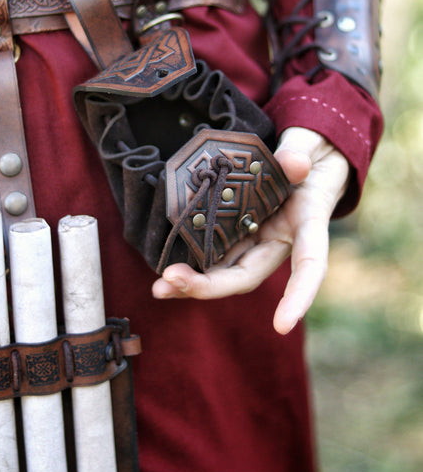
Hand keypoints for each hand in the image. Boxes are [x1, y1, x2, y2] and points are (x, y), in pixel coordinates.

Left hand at [152, 127, 349, 333]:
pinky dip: (190, 261)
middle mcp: (278, 240)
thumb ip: (301, 152)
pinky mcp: (235, 230)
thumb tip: (294, 163)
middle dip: (211, 286)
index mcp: (307, 223)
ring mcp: (254, 237)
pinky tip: (164, 266)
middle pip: (247, 275)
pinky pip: (212, 251)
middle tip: (171, 283)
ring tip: (160, 288)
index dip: (298, 295)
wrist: (306, 154)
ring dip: (192, 282)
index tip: (282, 325)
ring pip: (225, 270)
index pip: (309, 265)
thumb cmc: (311, 152)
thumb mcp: (310, 147)